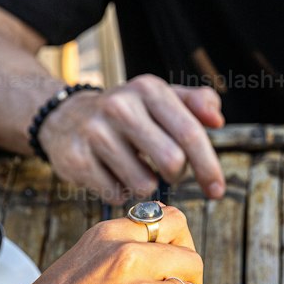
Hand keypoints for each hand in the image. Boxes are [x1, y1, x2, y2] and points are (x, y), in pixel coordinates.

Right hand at [39, 74, 225, 201]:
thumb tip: (217, 119)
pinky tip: (111, 175)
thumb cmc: (127, 114)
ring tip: (134, 169)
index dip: (208, 166)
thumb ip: (195, 103)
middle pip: (171, 161)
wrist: (65, 118)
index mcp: (148, 90)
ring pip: (144, 184)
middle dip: (176, 176)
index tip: (216, 191)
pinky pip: (116, 194)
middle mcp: (121, 105)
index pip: (190, 133)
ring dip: (146, 186)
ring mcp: (96, 131)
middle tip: (168, 173)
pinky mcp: (77, 158)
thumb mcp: (159, 99)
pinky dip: (120, 192)